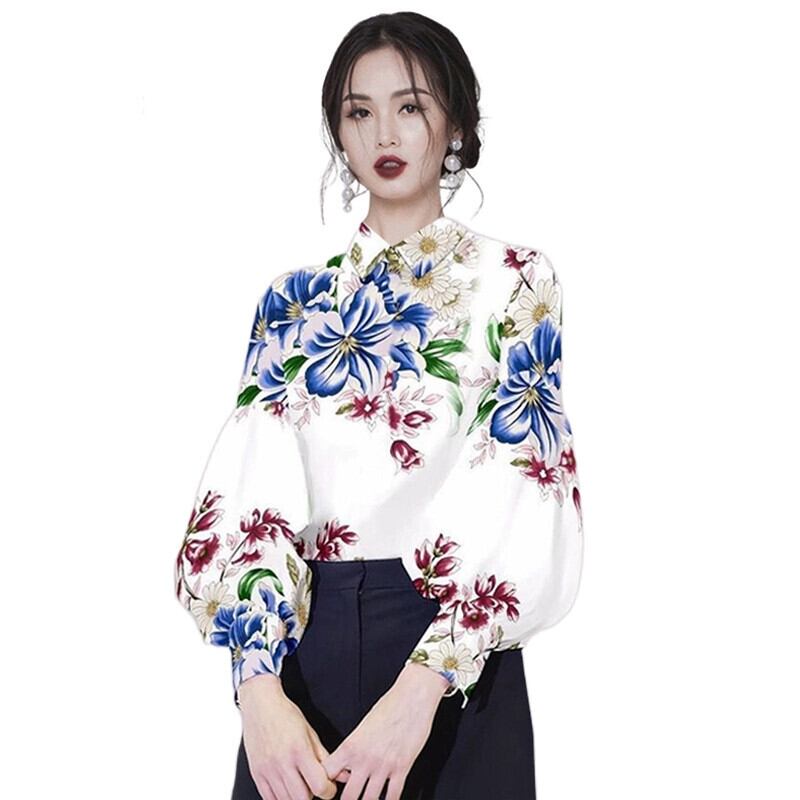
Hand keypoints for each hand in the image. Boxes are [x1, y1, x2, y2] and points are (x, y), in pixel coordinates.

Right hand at [239, 673, 345, 799]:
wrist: (260, 704)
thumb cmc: (286, 714)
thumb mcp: (310, 732)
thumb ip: (325, 756)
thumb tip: (343, 774)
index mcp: (299, 750)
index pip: (319, 785)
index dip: (329, 791)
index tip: (329, 787)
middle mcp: (282, 762)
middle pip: (302, 798)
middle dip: (313, 796)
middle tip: (315, 786)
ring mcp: (267, 770)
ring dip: (297, 798)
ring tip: (301, 786)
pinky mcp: (256, 774)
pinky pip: (269, 799)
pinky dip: (281, 798)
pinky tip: (287, 789)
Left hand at [321, 663, 449, 799]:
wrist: (413, 696)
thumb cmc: (389, 705)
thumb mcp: (363, 725)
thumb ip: (354, 747)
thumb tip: (348, 764)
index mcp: (351, 745)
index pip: (328, 774)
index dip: (327, 783)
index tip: (329, 786)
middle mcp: (365, 758)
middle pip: (348, 796)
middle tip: (350, 798)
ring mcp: (384, 765)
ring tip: (367, 799)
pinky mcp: (402, 767)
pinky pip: (393, 796)